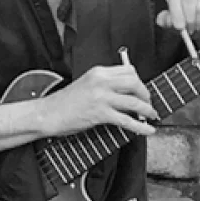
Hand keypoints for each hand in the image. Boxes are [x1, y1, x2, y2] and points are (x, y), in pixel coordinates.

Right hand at [39, 64, 156, 136]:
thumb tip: (126, 92)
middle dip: (146, 94)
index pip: (129, 70)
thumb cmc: (65, 102)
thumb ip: (105, 84)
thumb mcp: (87, 84)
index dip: (140, 81)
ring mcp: (101, 97)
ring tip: (151, 116)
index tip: (142, 90)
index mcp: (98, 72)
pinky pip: (127, 120)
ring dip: (147, 110)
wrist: (48, 113)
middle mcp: (101, 82)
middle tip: (148, 103)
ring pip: (134, 101)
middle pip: (135, 82)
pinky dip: (141, 127)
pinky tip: (147, 130)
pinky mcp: (100, 114)